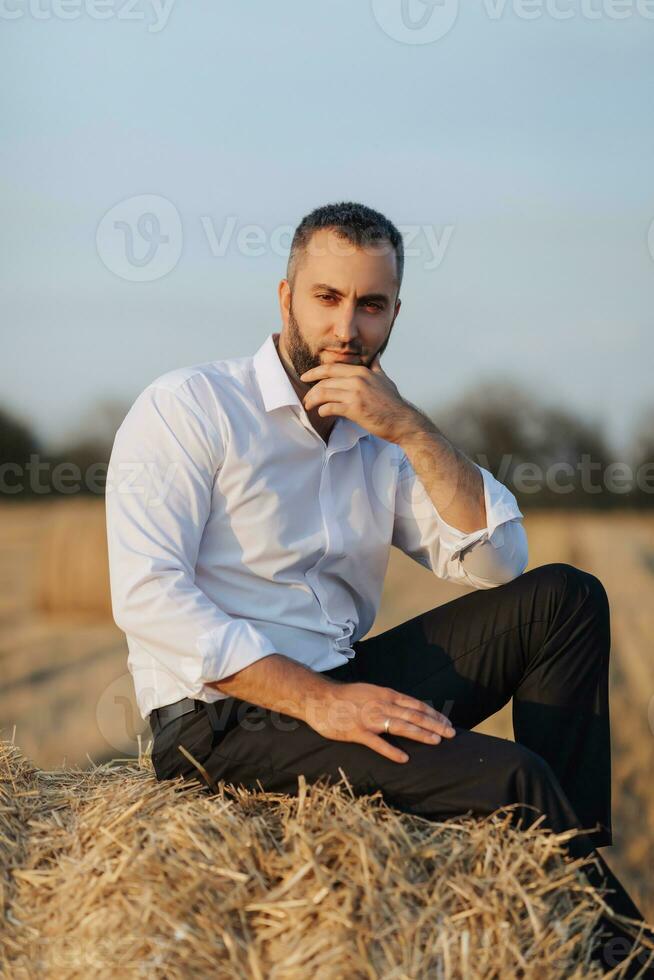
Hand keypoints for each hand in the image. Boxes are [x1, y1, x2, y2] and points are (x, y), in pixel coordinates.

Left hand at [299, 353, 416, 443]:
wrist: (403, 421)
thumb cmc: (393, 403)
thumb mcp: (385, 379)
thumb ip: (376, 367)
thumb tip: (376, 356)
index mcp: (362, 371)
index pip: (332, 368)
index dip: (315, 372)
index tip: (305, 377)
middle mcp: (357, 379)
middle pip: (324, 380)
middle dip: (311, 389)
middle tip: (306, 398)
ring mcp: (356, 394)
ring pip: (324, 393)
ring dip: (313, 400)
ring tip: (309, 406)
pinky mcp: (355, 409)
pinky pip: (330, 407)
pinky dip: (323, 411)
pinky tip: (322, 413)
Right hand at [304, 681, 455, 763]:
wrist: (319, 698)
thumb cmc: (345, 697)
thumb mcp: (370, 692)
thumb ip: (387, 700)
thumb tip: (406, 709)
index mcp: (385, 695)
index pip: (415, 704)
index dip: (432, 713)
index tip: (446, 722)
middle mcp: (380, 705)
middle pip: (413, 715)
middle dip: (434, 724)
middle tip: (451, 734)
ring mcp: (369, 718)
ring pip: (400, 726)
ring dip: (420, 734)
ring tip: (436, 741)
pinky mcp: (356, 732)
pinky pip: (376, 742)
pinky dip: (391, 750)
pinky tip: (403, 758)